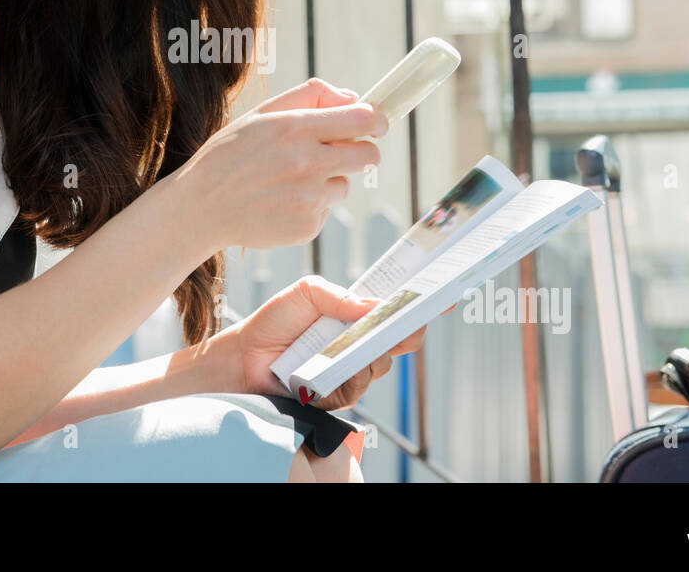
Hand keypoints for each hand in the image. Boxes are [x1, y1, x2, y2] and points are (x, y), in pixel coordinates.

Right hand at [171, 78, 386, 251]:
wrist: (200, 207)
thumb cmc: (230, 154)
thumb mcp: (262, 114)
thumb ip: (311, 96)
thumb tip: (354, 98)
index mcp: (295, 128)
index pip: (363, 119)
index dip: (375, 119)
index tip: (374, 123)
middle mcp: (307, 163)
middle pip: (368, 155)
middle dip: (361, 150)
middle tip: (341, 151)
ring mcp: (308, 199)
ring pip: (345, 184)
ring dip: (328, 180)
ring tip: (289, 180)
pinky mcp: (307, 226)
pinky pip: (326, 210)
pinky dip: (310, 205)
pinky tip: (280, 201)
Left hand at [221, 275, 428, 410]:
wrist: (243, 357)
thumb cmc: (276, 321)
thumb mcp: (307, 293)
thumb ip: (341, 297)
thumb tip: (377, 305)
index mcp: (357, 317)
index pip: (396, 312)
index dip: (422, 307)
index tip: (445, 296)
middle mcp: (359, 345)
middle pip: (399, 341)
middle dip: (407, 330)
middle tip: (408, 321)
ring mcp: (350, 371)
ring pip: (379, 365)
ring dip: (373, 353)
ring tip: (362, 341)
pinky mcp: (336, 396)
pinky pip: (355, 387)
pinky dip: (350, 374)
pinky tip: (339, 366)